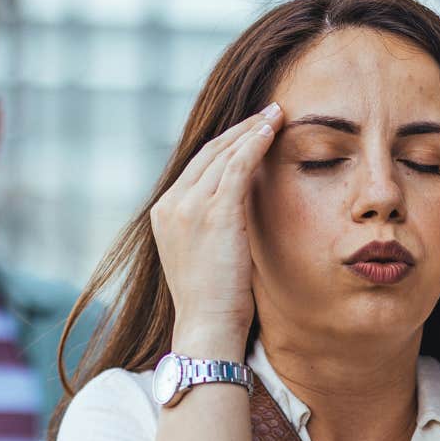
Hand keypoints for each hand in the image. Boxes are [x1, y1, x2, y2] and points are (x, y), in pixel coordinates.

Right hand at [149, 103, 284, 355]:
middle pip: (207, 153)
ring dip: (251, 129)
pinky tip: (272, 129)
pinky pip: (237, 165)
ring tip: (275, 115)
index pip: (196, 167)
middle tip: (266, 113)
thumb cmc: (213, 302)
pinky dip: (255, 142)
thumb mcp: (203, 256)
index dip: (224, 146)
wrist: (207, 327)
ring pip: (223, 153)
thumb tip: (236, 214)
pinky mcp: (214, 212)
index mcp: (164, 213)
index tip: (248, 133)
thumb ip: (211, 227)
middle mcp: (170, 204)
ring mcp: (188, 206)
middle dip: (239, 130)